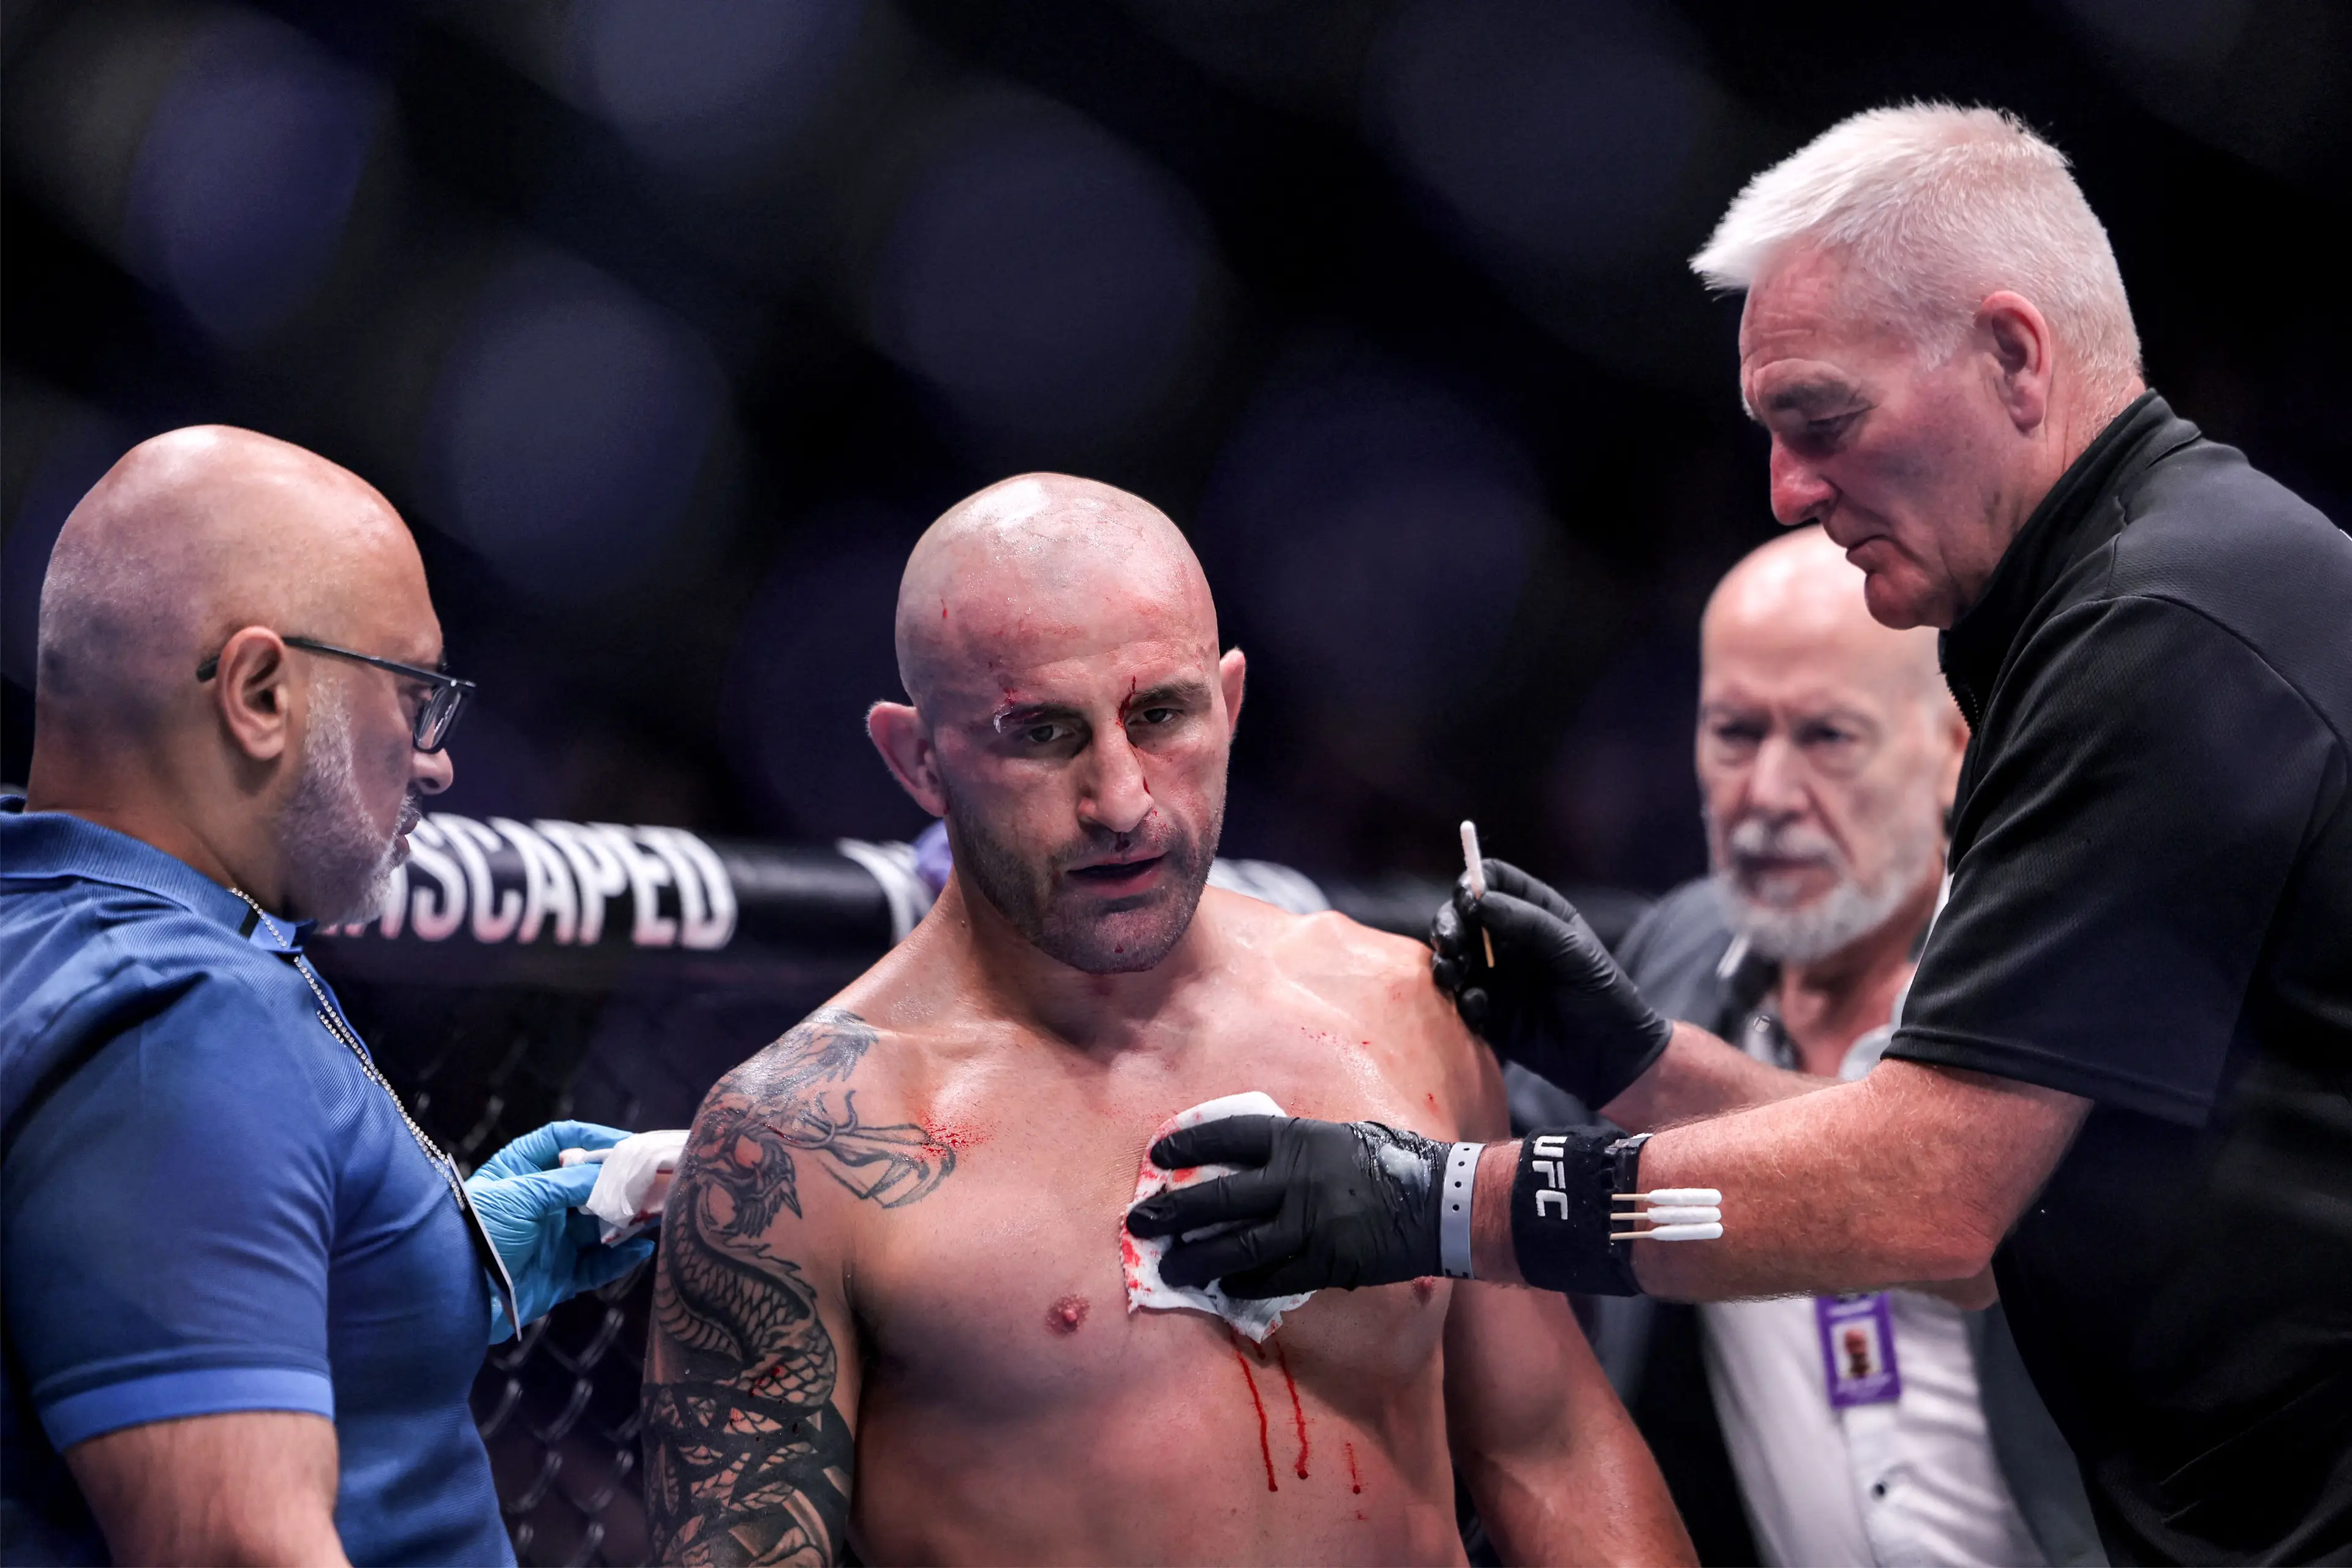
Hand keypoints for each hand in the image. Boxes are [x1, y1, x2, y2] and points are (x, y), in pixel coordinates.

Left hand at [466, 1121, 655, 1341]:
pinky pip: (596, 1265)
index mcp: (518, 1173)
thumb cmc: (478, 1232)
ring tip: (656, 1213)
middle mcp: (536, 1204)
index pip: (559, 1141)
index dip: (593, 1138)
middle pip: (588, 1185)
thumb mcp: (524, 1197)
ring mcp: (548, 1241)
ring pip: (599, 1225)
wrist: (449, 1297)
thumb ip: (572, 1183)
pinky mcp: (557, 1276)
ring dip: (627, 1219)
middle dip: (621, 1183)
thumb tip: (614, 1174)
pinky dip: (619, 1257)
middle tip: (655, 1180)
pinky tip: (639, 1247)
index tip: (628, 1144)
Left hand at [1124, 1115, 1446, 1298]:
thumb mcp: (1337, 1138)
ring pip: (1236, 1247)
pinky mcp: (1323, 1262)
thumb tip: (1247, 1165)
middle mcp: (1294, 1180)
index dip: (1188, 1144)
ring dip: (1197, 1258)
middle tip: (1138, 1223)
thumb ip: (1294, 1150)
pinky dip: (1242, 1284)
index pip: (1228, 1136)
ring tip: (1170, 1268)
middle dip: (1172, 1211)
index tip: (1157, 1157)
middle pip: (1218, 1198)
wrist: (1438, 1201)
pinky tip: (1222, 1289)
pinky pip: (1270, 1278)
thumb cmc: (1388, 1162)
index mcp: (1298, 1139)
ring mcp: (1308, 1224)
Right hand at [1431, 858, 1673, 1107]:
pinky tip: (1480, 1009)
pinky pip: (1460, 998)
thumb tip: (1479, 901)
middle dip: (1448, 925)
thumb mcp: (1574, 951)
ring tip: (1453, 976)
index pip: (1492, 879)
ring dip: (1446, 962)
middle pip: (1461, 915)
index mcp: (1533, 912)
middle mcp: (1508, 938)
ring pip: (1453, 956)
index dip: (1472, 883)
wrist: (1610, 1056)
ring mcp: (1495, 974)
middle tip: (1449, 943)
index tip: (1466, 903)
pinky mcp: (1488, 1010)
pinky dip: (1462, 1000)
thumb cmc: (1603, 994)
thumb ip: (1530, 923)